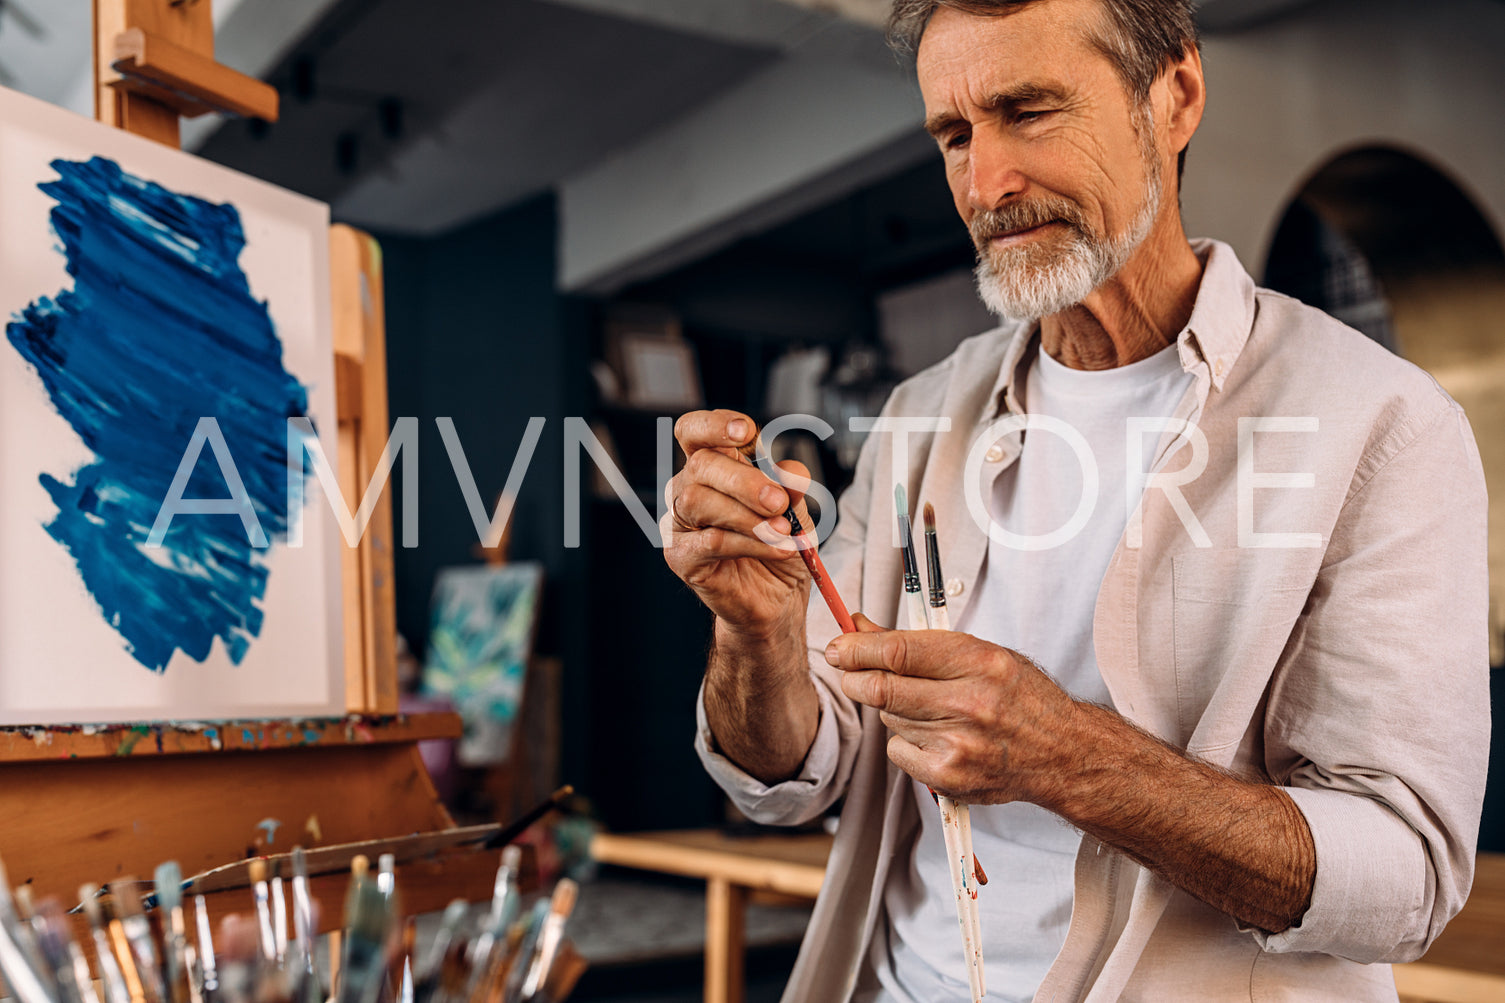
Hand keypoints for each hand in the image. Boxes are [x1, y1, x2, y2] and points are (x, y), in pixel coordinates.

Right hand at [664, 409, 814, 636]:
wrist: (777, 598)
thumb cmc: (780, 544)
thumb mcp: (795, 510)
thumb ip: (790, 487)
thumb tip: (789, 472)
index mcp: (713, 467)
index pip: (695, 432)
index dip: (714, 425)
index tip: (747, 433)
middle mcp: (689, 488)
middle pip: (701, 465)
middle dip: (744, 480)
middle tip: (778, 502)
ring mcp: (680, 523)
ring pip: (699, 501)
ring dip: (747, 516)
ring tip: (782, 531)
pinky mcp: (680, 556)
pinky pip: (709, 541)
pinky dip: (750, 543)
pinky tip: (777, 548)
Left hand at [824, 614, 1080, 804]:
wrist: (1061, 753)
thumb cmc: (1020, 697)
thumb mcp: (980, 654)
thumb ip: (918, 642)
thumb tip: (860, 628)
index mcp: (979, 662)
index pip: (900, 650)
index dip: (859, 647)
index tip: (840, 645)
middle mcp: (969, 704)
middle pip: (883, 688)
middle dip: (856, 676)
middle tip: (849, 671)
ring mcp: (958, 745)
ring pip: (889, 718)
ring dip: (894, 709)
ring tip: (930, 708)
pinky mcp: (948, 777)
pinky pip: (898, 751)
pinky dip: (906, 742)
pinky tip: (937, 737)